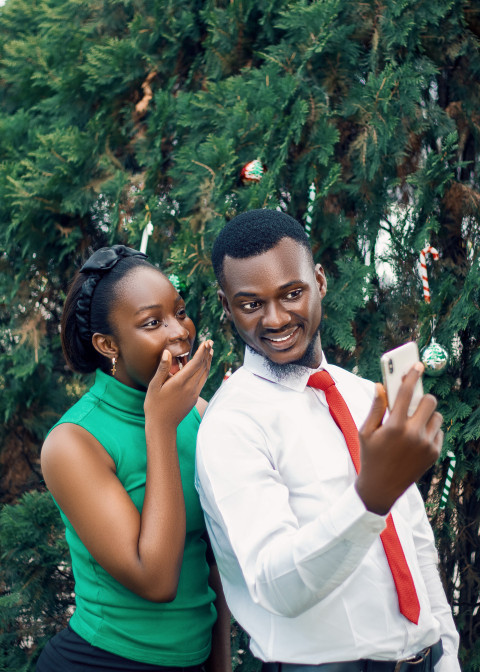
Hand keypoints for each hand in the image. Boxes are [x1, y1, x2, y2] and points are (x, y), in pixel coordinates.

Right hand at [144, 340, 213, 427]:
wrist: (162, 426)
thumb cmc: (154, 405)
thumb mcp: (154, 386)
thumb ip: (162, 368)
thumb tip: (167, 352)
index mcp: (180, 382)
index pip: (196, 363)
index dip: (202, 351)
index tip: (206, 342)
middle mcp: (190, 387)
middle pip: (203, 367)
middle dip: (207, 354)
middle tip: (210, 342)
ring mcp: (194, 394)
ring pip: (205, 374)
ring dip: (208, 362)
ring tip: (210, 352)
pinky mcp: (194, 398)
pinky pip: (202, 381)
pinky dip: (204, 371)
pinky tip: (203, 367)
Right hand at [355, 363, 442, 514]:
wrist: (381, 488)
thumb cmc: (370, 456)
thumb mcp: (366, 431)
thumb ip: (376, 407)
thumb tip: (380, 386)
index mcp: (394, 426)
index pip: (406, 392)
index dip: (412, 375)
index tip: (417, 364)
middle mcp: (413, 434)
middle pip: (428, 401)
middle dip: (422, 397)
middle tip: (413, 401)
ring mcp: (426, 445)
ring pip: (436, 416)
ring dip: (426, 415)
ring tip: (413, 423)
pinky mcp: (434, 453)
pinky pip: (438, 431)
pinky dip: (429, 430)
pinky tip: (416, 438)